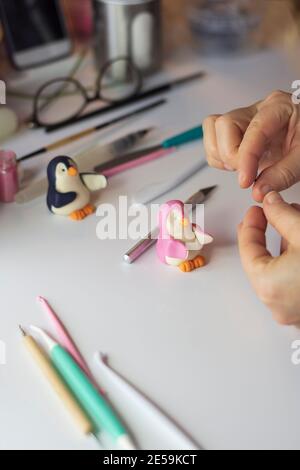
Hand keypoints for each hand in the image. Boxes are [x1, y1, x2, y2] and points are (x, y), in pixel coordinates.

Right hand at [203, 90, 299, 201]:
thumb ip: (284, 174)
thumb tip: (259, 191)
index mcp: (278, 108)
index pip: (253, 130)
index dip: (245, 157)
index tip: (245, 181)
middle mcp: (257, 110)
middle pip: (224, 124)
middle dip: (230, 155)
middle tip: (246, 174)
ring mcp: (243, 119)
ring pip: (213, 130)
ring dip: (221, 156)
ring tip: (241, 169)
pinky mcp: (235, 132)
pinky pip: (213, 141)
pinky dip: (219, 158)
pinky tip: (237, 166)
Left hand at [238, 191, 299, 325]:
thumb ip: (282, 215)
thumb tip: (270, 203)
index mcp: (269, 285)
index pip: (247, 249)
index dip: (250, 225)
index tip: (255, 210)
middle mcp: (276, 303)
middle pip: (262, 260)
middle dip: (267, 232)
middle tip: (268, 213)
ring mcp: (292, 311)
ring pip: (279, 270)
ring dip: (283, 244)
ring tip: (293, 220)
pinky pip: (291, 281)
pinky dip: (294, 261)